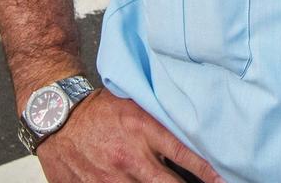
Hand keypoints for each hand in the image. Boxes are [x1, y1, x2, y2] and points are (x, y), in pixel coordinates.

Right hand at [37, 87, 224, 181]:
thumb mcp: (133, 105)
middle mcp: (130, 157)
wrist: (57, 115)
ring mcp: (111, 179)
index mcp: (142, 130)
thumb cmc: (97, 108)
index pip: (183, 153)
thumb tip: (187, 132)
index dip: (206, 170)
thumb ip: (157, 123)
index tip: (223, 180)